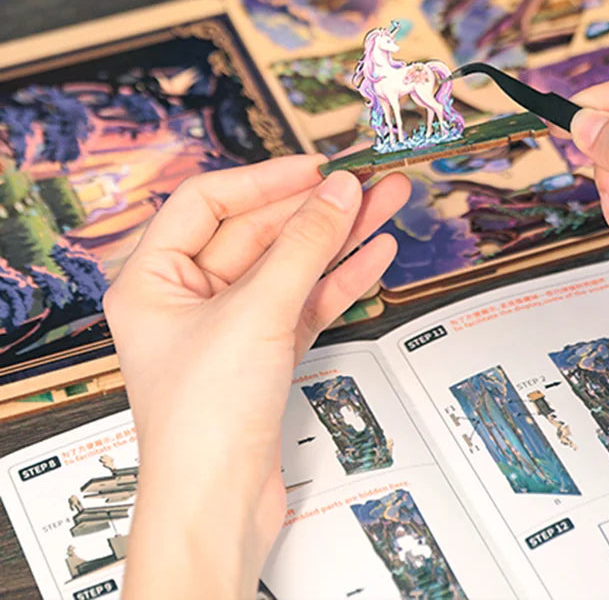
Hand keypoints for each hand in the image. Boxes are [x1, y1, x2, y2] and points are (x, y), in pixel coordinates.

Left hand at [104, 156, 409, 599]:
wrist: (219, 508)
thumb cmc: (201, 425)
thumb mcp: (256, 313)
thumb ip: (303, 245)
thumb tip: (338, 192)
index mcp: (154, 279)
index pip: (209, 202)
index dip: (265, 179)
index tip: (315, 168)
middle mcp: (189, 298)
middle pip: (261, 231)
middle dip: (319, 207)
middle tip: (368, 182)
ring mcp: (233, 325)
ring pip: (293, 263)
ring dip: (341, 235)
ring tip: (386, 203)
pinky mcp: (268, 353)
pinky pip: (308, 299)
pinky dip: (342, 277)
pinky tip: (374, 252)